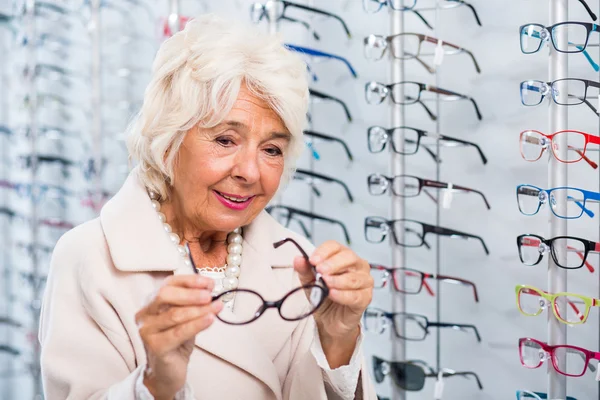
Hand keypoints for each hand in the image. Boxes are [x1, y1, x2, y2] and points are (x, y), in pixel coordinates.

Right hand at [135, 275, 222, 399]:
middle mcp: (144, 314)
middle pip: (165, 295)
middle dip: (191, 294)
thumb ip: (193, 303)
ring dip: (199, 310)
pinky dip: (197, 324)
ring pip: (175, 314)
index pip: (169, 283)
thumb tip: (210, 289)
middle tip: (210, 296)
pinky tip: (210, 319)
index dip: (190, 281)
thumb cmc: (177, 341)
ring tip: (217, 307)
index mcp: (151, 302)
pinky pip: (179, 332)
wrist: (168, 372)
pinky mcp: (155, 346)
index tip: (209, 283)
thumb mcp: (186, 317)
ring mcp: (146, 331)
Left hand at [294, 241, 372, 366]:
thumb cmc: (323, 295)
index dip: (324, 251)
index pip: (335, 246)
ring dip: (338, 280)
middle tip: (320, 270)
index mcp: (343, 256)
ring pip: (354, 277)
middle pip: (348, 257)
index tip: (312, 260)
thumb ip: (304, 269)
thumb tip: (298, 259)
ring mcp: (364, 281)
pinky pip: (356, 295)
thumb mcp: (309, 281)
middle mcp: (357, 265)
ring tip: (325, 283)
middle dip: (333, 263)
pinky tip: (333, 294)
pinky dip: (343, 294)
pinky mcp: (365, 298)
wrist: (329, 320)